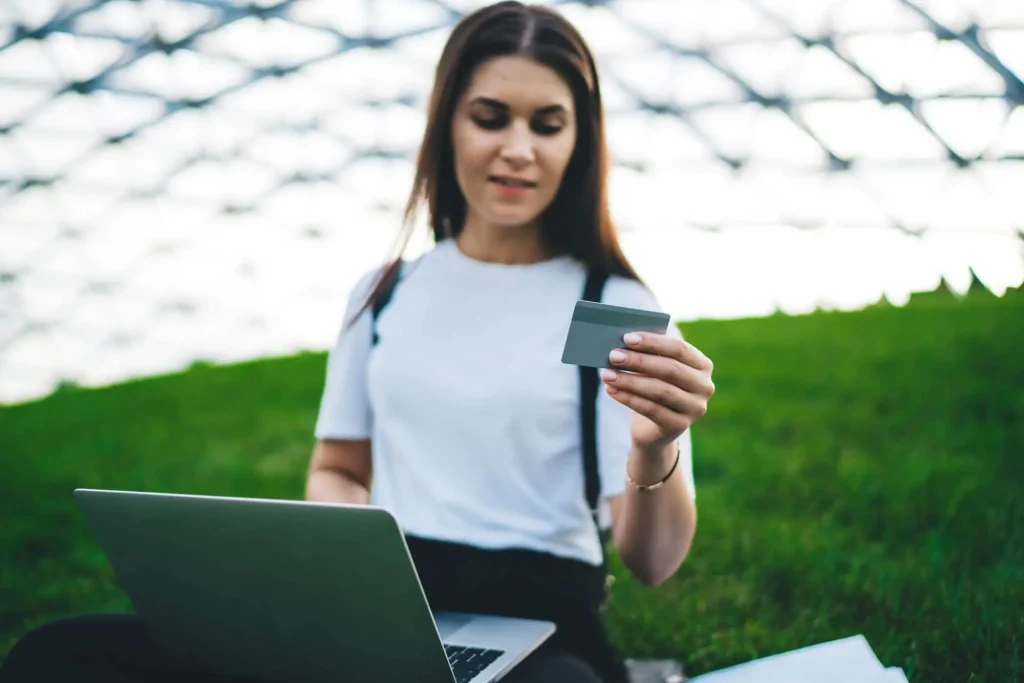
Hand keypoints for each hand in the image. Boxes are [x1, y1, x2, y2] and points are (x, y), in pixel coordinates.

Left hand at [601, 331, 714, 451]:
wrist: (653, 427)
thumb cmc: (653, 387)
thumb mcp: (654, 368)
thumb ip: (648, 353)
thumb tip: (625, 341)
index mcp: (703, 366)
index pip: (680, 349)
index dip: (653, 342)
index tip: (627, 338)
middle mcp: (705, 387)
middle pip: (670, 369)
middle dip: (639, 361)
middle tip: (613, 356)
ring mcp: (695, 409)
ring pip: (660, 391)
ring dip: (630, 381)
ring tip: (607, 375)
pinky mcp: (679, 426)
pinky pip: (651, 410)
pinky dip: (629, 398)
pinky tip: (611, 390)